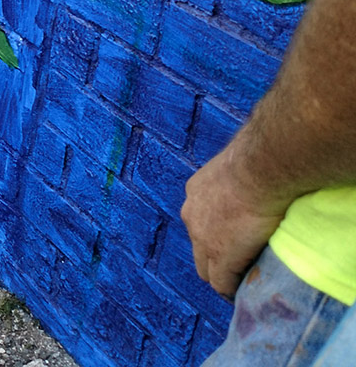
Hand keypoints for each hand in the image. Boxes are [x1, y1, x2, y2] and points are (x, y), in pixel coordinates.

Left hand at [180, 144, 290, 298]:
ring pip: (206, 268)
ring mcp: (202, 238)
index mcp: (196, 191)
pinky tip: (245, 292)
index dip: (215, 233)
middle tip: (236, 265)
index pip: (200, 220)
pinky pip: (222, 283)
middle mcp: (191, 214)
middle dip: (214, 257)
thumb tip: (259, 174)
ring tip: (240, 282)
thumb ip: (240, 176)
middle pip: (198, 246)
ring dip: (222, 275)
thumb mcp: (241, 165)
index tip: (232, 239)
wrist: (260, 169)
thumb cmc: (260, 159)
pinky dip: (232, 289)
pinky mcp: (220, 257)